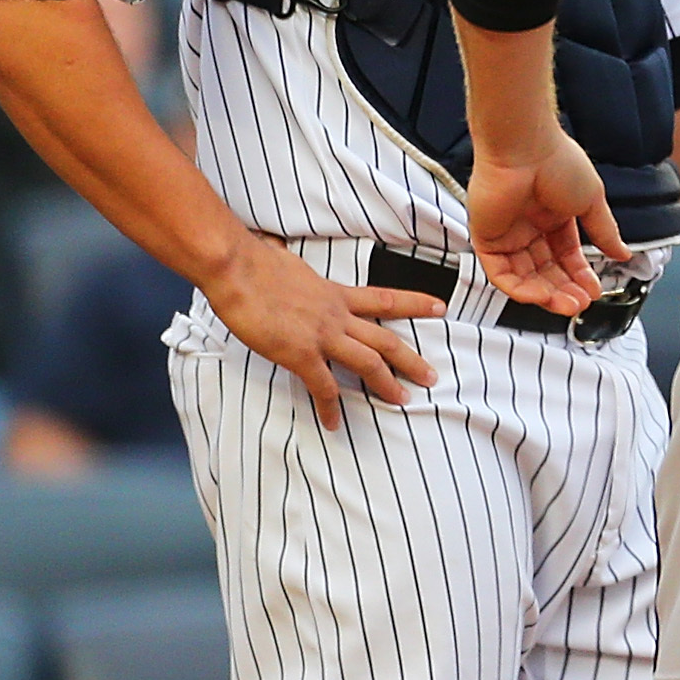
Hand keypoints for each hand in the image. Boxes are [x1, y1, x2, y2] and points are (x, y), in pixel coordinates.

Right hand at [203, 235, 442, 430]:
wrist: (238, 270)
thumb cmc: (257, 263)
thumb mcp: (291, 263)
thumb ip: (298, 272)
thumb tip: (281, 256)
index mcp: (336, 294)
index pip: (386, 299)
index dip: (416, 303)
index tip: (440, 307)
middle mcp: (337, 315)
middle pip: (385, 338)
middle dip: (412, 358)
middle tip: (432, 375)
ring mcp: (322, 335)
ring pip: (367, 362)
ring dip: (386, 384)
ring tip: (403, 400)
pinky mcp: (301, 354)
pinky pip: (323, 386)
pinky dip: (330, 407)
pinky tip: (333, 423)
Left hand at [467, 129, 629, 314]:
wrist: (526, 147)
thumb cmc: (558, 162)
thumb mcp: (592, 201)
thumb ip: (604, 231)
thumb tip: (623, 253)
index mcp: (554, 216)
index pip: (566, 255)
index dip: (580, 275)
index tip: (594, 290)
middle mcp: (529, 228)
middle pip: (546, 271)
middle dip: (565, 290)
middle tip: (580, 303)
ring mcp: (507, 234)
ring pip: (525, 277)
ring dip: (546, 294)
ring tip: (567, 304)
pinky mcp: (486, 239)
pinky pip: (501, 273)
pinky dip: (520, 289)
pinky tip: (541, 296)